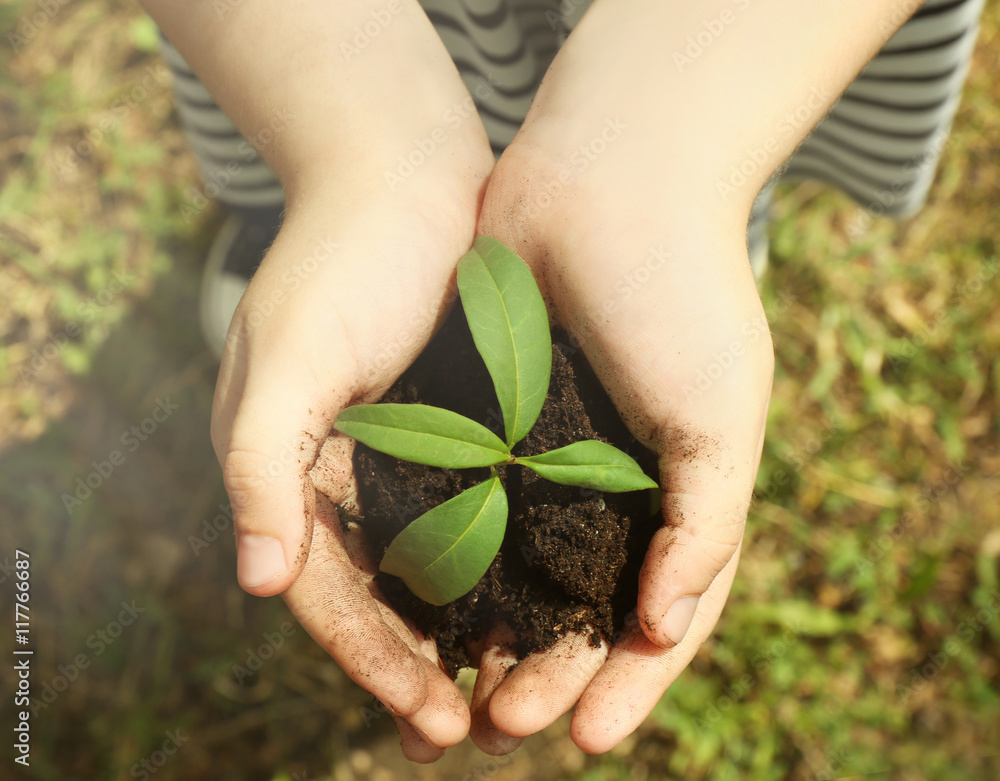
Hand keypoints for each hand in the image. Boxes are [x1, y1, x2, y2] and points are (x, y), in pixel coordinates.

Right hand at [209, 128, 494, 759]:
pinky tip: (540, 597)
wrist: (404, 172)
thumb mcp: (286, 357)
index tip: (427, 717)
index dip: (372, 659)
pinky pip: (478, 512)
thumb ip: (261, 465)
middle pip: (381, 593)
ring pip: (434, 564)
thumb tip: (257, 583)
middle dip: (421, 663)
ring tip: (514, 685)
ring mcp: (405, 451)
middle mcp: (343, 473)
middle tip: (474, 728)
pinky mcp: (460, 424)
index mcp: (288, 469)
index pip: (327, 590)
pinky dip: (501, 561)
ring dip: (467, 627)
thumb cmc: (339, 259)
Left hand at [465, 17, 775, 748]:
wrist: (608, 180)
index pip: (654, 618)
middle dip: (540, 670)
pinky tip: (415, 603)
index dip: (625, 685)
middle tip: (492, 725)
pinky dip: (443, 554)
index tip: (582, 738)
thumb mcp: (722, 417)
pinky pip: (460, 499)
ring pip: (510, 566)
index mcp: (676, 497)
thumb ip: (708, 524)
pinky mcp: (484, 417)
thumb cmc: (684, 295)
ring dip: (483, 631)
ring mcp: (543, 455)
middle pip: (573, 605)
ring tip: (445, 691)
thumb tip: (661, 627)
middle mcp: (609, 485)